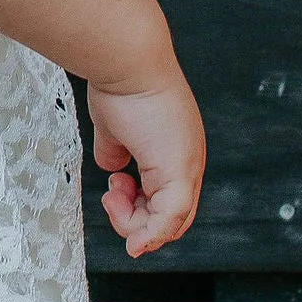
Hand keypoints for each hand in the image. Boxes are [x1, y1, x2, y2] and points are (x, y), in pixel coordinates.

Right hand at [88, 66, 205, 258]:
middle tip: (111, 200)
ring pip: (172, 223)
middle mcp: (189, 160)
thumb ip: (115, 151)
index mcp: (177, 148)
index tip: (114, 198)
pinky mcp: (179, 172)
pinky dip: (149, 236)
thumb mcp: (114, 128)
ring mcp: (187, 167)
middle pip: (173, 217)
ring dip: (135, 223)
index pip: (169, 197)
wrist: (129, 63)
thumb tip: (112, 168)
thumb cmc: (122, 84)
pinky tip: (131, 238)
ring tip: (112, 195)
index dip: (143, 210)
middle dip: (137, 221)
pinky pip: (170, 220)